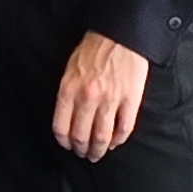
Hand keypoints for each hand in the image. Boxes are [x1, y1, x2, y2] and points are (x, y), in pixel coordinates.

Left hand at [53, 30, 150, 160]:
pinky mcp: (131, 100)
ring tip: (96, 154)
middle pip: (82, 135)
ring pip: (102, 137)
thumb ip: (67, 94)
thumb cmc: (92, 51)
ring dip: (98, 150)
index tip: (66, 145)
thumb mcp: (69, 70)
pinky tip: (114, 143)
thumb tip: (67, 118)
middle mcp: (88, 98)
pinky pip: (124, 128)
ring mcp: (111, 100)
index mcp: (69, 89)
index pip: (61, 126)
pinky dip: (118, 140)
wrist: (119, 36)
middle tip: (82, 154)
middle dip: (81, 149)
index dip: (63, 141)